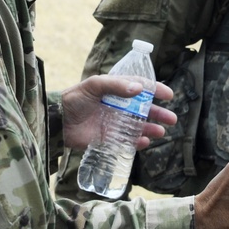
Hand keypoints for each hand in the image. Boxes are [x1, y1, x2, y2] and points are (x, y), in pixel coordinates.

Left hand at [60, 75, 175, 149]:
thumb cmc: (75, 98)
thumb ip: (116, 86)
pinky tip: (143, 142)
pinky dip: (137, 142)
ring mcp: (115, 123)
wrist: (57, 120)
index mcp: (117, 90)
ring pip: (139, 126)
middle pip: (144, 109)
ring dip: (151, 129)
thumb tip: (139, 89)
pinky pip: (127, 141)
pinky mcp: (108, 139)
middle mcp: (119, 106)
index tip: (169, 95)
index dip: (156, 90)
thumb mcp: (94, 85)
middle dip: (159, 113)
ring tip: (161, 132)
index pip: (141, 88)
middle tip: (172, 118)